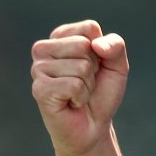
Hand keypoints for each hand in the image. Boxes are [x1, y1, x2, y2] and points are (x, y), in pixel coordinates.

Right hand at [30, 19, 128, 155]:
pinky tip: (71, 103)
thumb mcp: (117, 66)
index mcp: (60, 37)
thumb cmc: (101, 94)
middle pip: (84, 45)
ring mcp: (38, 68)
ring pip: (81, 67)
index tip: (94, 68)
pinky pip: (74, 85)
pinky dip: (81, 98)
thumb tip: (96, 45)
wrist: (93, 126)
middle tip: (85, 83)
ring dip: (87, 86)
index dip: (102, 51)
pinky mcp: (39, 89)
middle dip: (93, 69)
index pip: (89, 28)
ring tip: (78, 95)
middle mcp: (43, 49)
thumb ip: (116, 46)